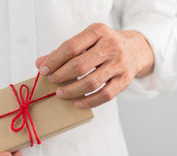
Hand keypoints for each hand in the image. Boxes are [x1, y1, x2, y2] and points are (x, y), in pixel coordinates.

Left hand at [36, 23, 153, 107]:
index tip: (44, 70)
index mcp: (98, 32)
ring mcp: (119, 64)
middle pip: (80, 65)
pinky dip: (89, 101)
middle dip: (61, 76)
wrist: (136, 49)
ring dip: (72, 91)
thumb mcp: (86, 41)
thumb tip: (40, 64)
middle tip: (52, 82)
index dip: (54, 60)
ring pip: (91, 82)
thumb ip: (63, 51)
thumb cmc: (104, 46)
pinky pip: (105, 95)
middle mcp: (111, 46)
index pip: (71, 47)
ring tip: (61, 93)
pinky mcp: (124, 80)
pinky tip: (78, 103)